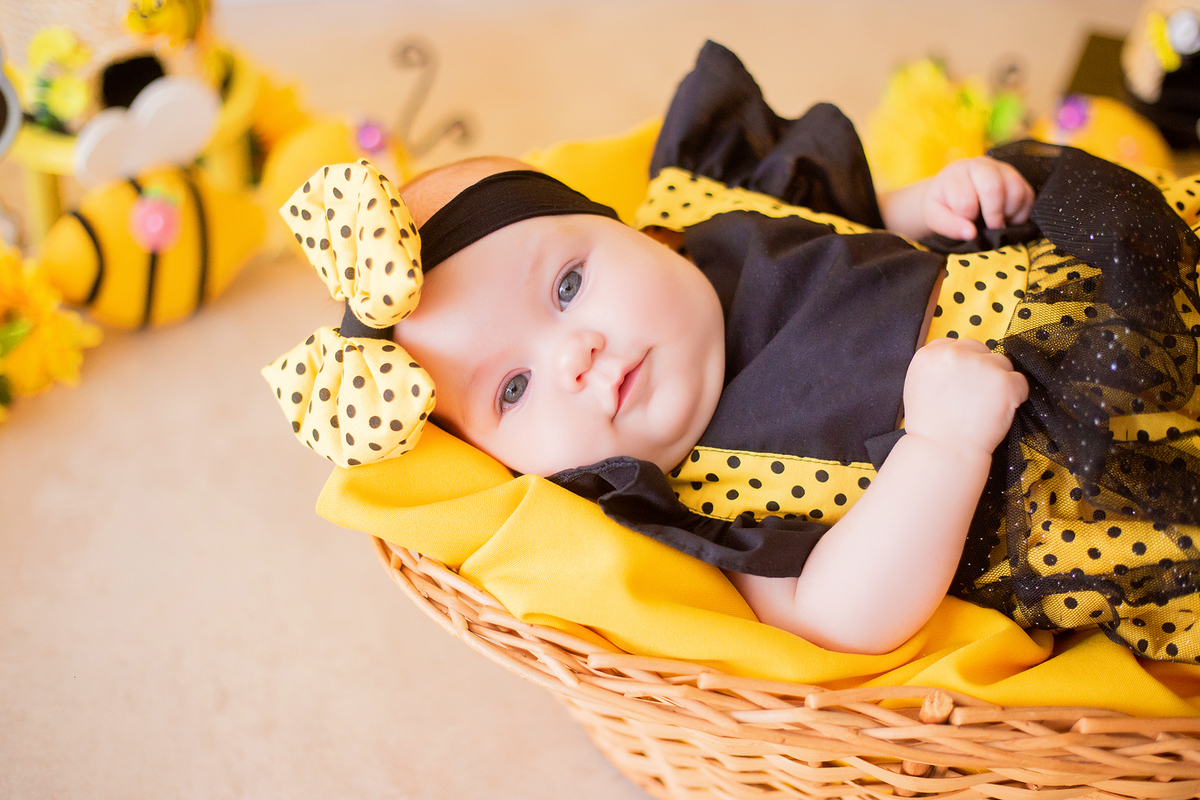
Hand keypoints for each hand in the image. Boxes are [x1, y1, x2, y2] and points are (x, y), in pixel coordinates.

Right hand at [902, 338, 1028, 457]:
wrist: (943, 450)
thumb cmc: (930, 427)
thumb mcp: (917, 387)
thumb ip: (936, 368)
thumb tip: (957, 364)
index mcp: (930, 354)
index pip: (954, 344)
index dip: (963, 362)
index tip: (964, 379)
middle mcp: (955, 354)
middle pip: (980, 349)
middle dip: (982, 368)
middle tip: (977, 395)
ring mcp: (981, 366)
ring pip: (1002, 364)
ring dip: (999, 381)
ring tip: (987, 405)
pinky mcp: (1004, 381)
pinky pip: (1020, 382)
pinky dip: (1016, 396)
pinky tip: (1000, 410)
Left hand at [922, 157, 1033, 239]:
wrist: (952, 193)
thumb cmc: (943, 204)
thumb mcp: (934, 216)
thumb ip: (948, 225)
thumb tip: (971, 234)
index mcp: (956, 173)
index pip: (965, 200)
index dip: (967, 219)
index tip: (965, 225)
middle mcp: (981, 165)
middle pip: (993, 188)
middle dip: (992, 215)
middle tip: (988, 228)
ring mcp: (1003, 169)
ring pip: (1015, 191)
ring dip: (1008, 213)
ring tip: (995, 222)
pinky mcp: (1018, 178)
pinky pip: (1028, 196)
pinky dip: (1021, 213)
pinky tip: (1007, 218)